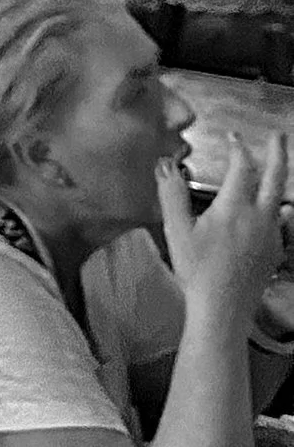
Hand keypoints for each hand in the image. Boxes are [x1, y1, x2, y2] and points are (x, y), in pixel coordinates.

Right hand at [160, 136, 291, 332]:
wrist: (223, 310)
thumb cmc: (197, 270)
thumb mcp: (177, 230)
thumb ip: (171, 194)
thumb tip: (165, 164)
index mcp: (236, 208)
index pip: (242, 167)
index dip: (237, 148)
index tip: (231, 137)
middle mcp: (260, 218)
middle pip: (276, 178)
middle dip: (277, 154)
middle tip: (277, 136)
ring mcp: (272, 236)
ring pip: (281, 200)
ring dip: (279, 182)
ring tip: (276, 172)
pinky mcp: (275, 253)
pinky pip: (282, 223)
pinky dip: (280, 209)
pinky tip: (278, 213)